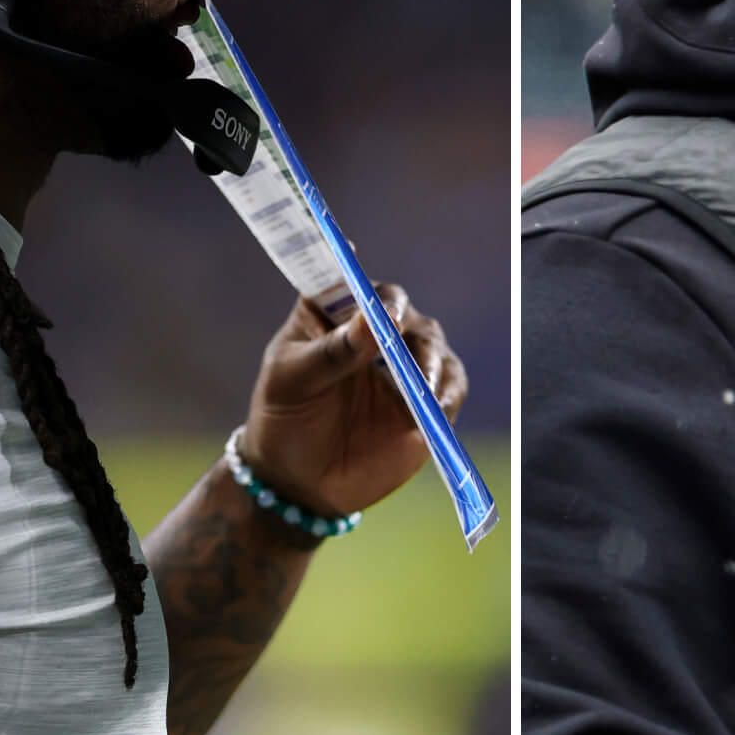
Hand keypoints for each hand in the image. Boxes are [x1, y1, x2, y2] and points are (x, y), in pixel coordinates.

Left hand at [240, 283, 467, 516]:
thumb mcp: (293, 383)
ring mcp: (401, 361)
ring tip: (419, 386)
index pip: (343, 278)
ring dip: (427, 359)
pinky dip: (446, 391)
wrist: (303, 481)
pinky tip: (433, 408)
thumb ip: (330, 353)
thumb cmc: (285, 420)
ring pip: (429, 342)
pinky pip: (449, 383)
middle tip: (393, 333)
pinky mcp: (425, 396)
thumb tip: (369, 320)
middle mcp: (370, 328)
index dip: (349, 264)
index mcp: (327, 314)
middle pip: (396, 305)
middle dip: (398, 318)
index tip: (352, 254)